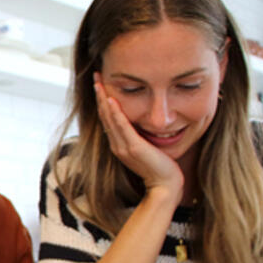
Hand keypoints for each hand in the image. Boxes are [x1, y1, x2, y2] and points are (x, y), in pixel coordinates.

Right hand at [94, 75, 183, 200]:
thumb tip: (143, 123)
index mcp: (119, 145)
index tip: (101, 84)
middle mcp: (117, 145)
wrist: (166, 186)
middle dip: (100, 95)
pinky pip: (121, 126)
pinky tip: (112, 99)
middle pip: (104, 116)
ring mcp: (123, 146)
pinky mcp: (133, 147)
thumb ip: (141, 137)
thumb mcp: (148, 149)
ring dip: (103, 99)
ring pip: (109, 119)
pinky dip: (115, 112)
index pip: (107, 119)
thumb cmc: (162, 169)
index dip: (103, 100)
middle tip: (96, 76)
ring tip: (99, 83)